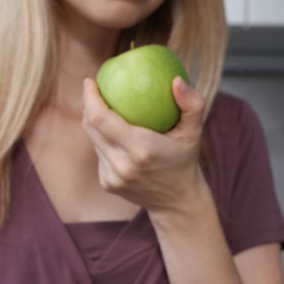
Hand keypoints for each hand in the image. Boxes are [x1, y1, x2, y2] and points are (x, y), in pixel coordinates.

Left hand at [82, 76, 207, 215]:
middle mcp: (123, 165)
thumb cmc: (186, 160)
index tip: (91, 81)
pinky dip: (102, 140)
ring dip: (93, 121)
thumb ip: (192, 104)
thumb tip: (177, 80)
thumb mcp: (195, 132)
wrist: (177, 203)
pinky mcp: (107, 184)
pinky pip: (99, 154)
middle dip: (88, 104)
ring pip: (93, 140)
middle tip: (93, 88)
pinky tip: (109, 129)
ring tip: (100, 105)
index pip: (101, 119)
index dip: (90, 98)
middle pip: (91, 127)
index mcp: (141, 149)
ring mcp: (112, 177)